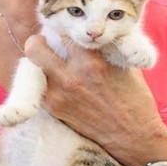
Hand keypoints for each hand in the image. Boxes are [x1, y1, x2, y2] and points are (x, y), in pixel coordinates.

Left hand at [23, 35, 166, 165]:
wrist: (133, 137)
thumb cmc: (135, 99)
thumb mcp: (125, 65)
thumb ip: (105, 48)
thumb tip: (91, 33)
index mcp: (91, 62)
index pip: (64, 32)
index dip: (65, 28)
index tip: (66, 28)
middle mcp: (70, 77)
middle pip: (34, 47)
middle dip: (40, 42)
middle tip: (50, 45)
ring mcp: (58, 95)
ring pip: (31, 68)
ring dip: (41, 63)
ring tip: (54, 65)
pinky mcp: (54, 110)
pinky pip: (39, 87)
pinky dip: (46, 81)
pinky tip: (60, 82)